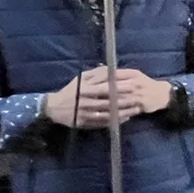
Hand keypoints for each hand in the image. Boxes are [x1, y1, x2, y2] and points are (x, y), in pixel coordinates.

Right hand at [46, 68, 172, 127]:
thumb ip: (95, 74)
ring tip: (136, 110)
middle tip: (139, 99)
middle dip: (125, 101)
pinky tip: (125, 118)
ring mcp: (86, 114)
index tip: (133, 87)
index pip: (105, 89)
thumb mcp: (80, 79)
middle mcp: (86, 102)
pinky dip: (115, 121)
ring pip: (108, 114)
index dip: (120, 88)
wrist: (54, 108)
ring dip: (123, 112)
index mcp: (85, 89)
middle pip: (109, 102)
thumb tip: (110, 69)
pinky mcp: (86, 123)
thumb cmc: (69, 91)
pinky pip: (103, 123)